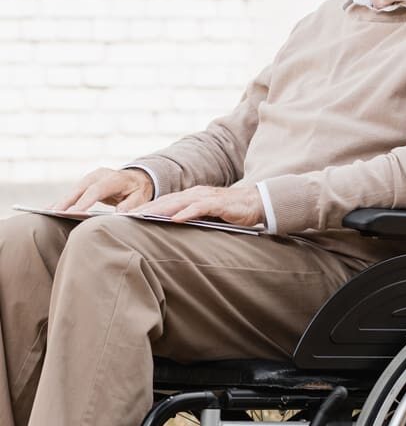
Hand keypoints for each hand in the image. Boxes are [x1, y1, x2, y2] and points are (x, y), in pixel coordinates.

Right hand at [54, 168, 153, 213]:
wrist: (136, 178)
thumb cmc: (138, 191)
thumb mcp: (141, 197)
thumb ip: (131, 204)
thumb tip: (119, 213)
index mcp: (114, 178)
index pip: (97, 190)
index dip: (84, 202)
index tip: (72, 213)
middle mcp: (99, 175)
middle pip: (80, 189)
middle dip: (67, 202)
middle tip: (54, 213)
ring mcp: (90, 178)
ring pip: (73, 191)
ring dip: (60, 202)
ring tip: (46, 213)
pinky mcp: (85, 184)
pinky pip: (72, 193)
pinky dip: (62, 202)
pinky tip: (50, 210)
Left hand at [134, 184, 264, 228]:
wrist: (256, 203)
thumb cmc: (230, 212)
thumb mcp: (206, 217)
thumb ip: (190, 220)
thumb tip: (170, 231)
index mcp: (190, 197)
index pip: (164, 202)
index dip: (146, 209)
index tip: (128, 217)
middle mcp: (195, 194)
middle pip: (166, 201)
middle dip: (146, 209)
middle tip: (128, 218)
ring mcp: (206, 197)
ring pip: (179, 202)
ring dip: (161, 209)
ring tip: (144, 217)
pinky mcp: (219, 203)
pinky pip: (200, 207)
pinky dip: (187, 212)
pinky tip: (175, 218)